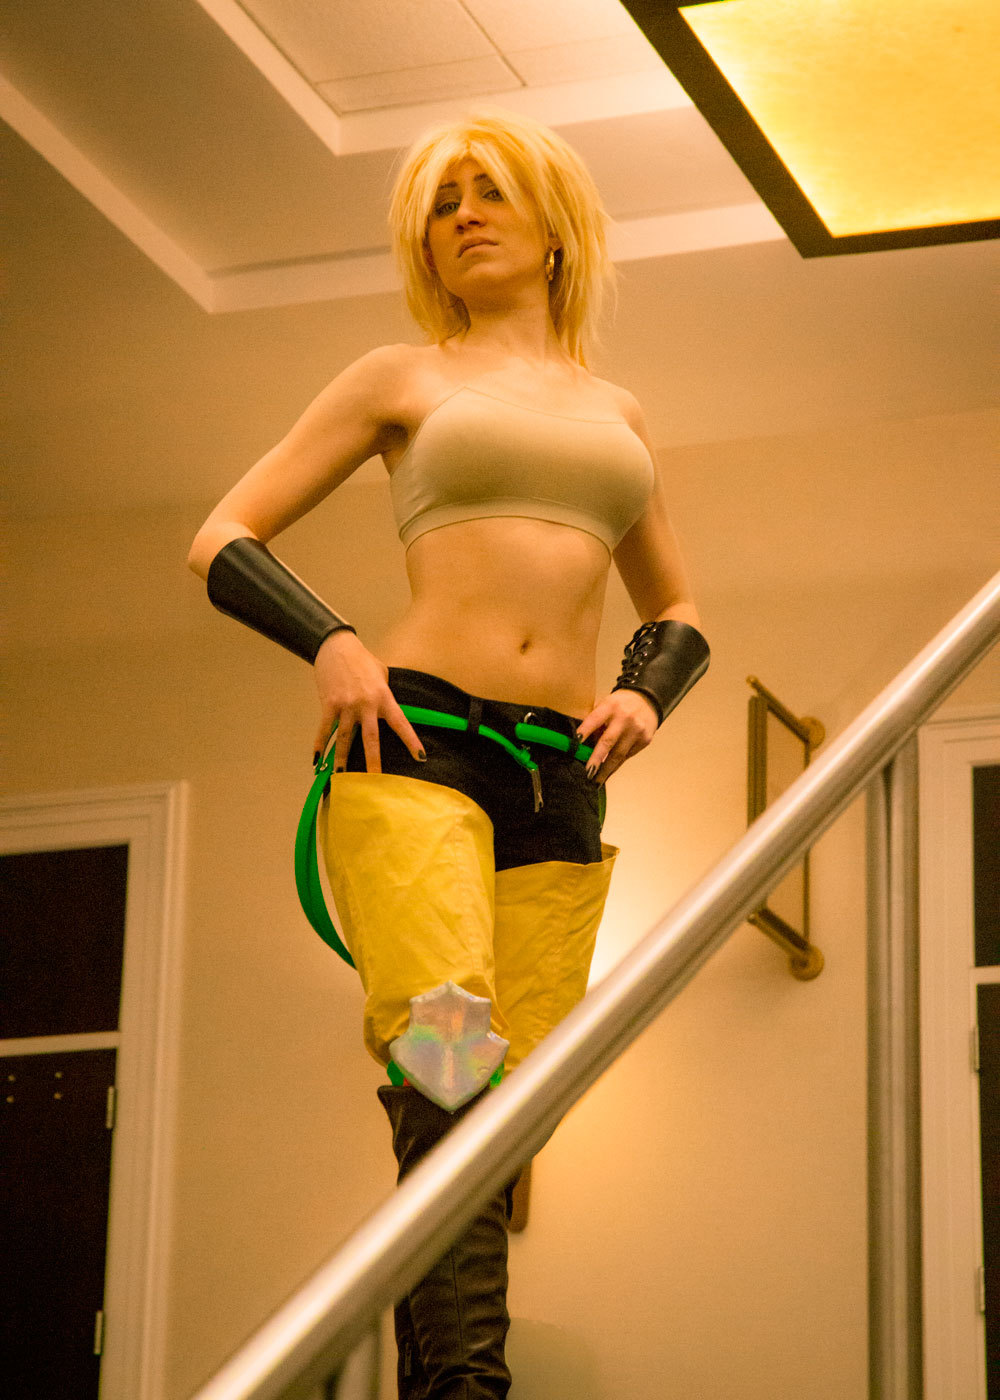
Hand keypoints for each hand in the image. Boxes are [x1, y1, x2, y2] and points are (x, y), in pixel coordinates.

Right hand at [312, 630, 425, 773]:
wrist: (336, 646)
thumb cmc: (362, 660)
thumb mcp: (381, 675)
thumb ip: (385, 695)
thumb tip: (386, 712)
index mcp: (383, 697)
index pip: (401, 723)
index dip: (411, 741)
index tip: (421, 757)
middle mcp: (366, 703)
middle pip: (371, 737)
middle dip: (373, 760)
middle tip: (375, 781)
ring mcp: (346, 704)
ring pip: (345, 737)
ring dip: (342, 759)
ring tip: (341, 777)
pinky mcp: (329, 704)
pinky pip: (325, 729)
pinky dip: (320, 745)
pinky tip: (317, 760)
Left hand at [575, 689, 658, 783]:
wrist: (648, 700)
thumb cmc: (619, 705)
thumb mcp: (606, 705)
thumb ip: (595, 721)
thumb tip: (581, 743)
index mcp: (610, 706)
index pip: (595, 719)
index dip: (585, 730)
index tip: (575, 742)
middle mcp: (624, 718)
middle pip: (608, 741)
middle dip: (597, 759)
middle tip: (587, 773)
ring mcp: (636, 730)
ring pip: (619, 754)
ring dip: (606, 770)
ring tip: (595, 781)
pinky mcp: (644, 740)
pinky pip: (627, 756)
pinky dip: (616, 766)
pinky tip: (607, 773)